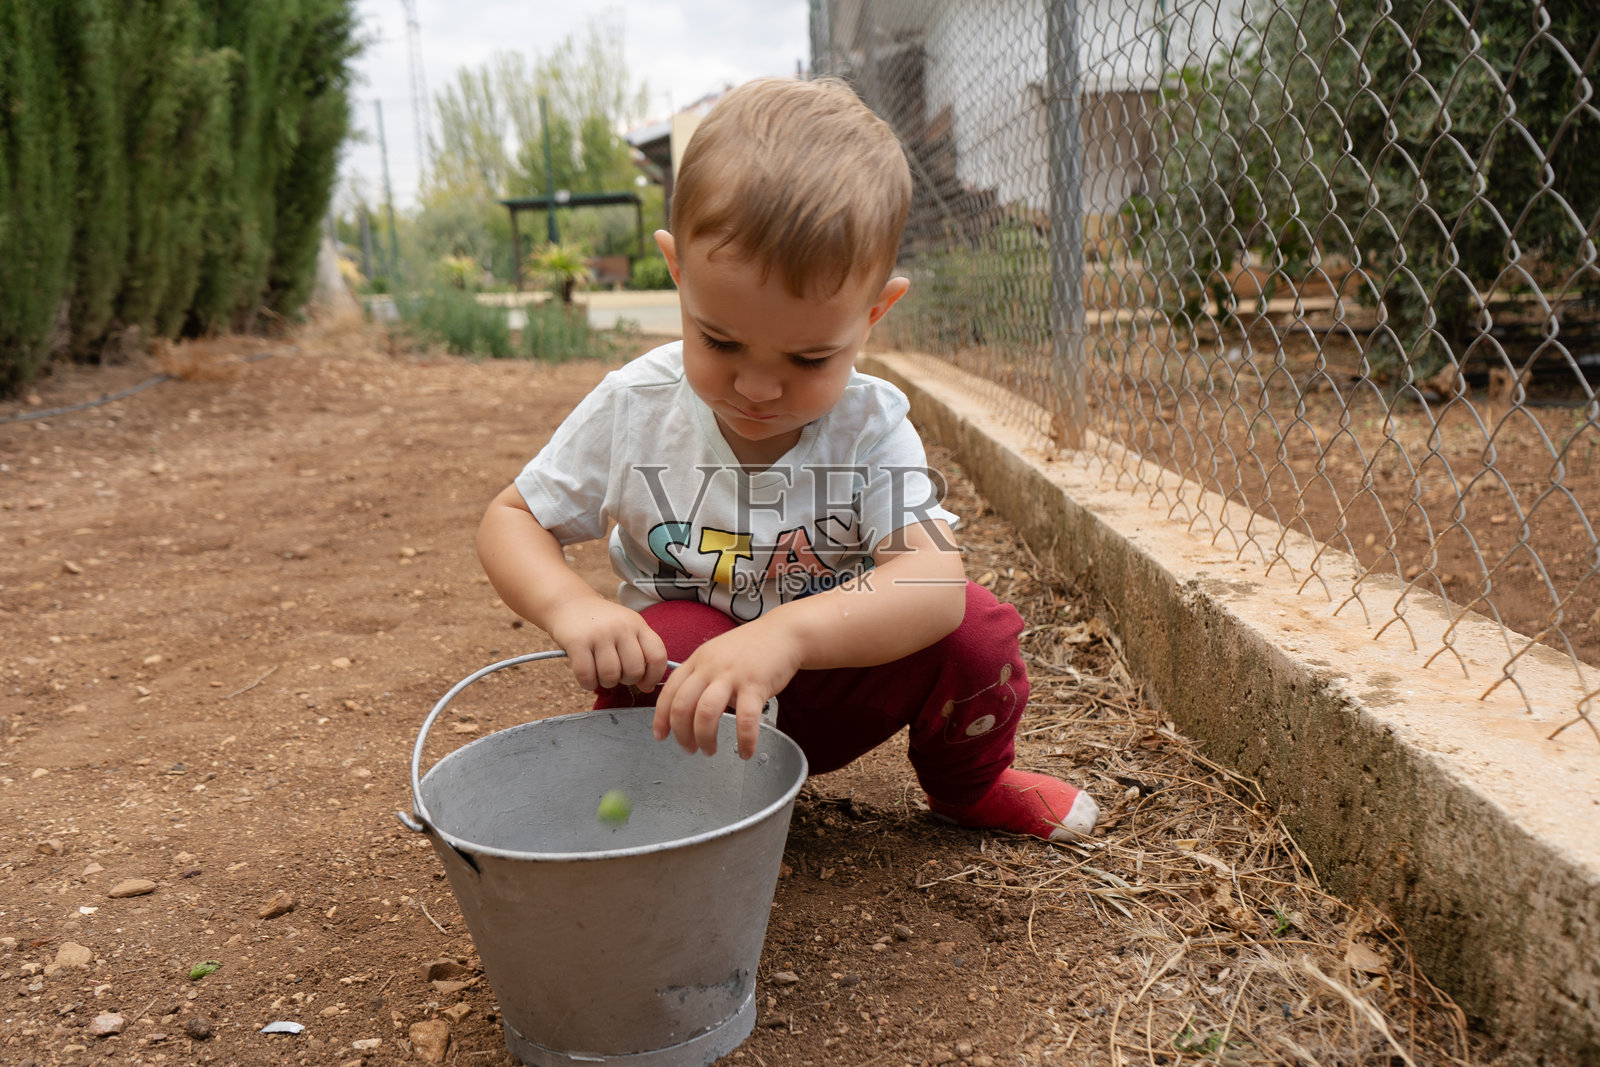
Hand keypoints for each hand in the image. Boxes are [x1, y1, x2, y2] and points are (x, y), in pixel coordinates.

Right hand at [544, 599, 667, 692]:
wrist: (569, 602)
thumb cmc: (601, 624)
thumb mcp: (626, 628)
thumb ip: (640, 653)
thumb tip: (648, 688)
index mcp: (638, 624)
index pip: (657, 656)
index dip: (654, 677)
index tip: (644, 684)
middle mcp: (621, 627)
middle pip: (634, 671)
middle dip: (626, 681)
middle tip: (617, 674)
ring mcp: (599, 634)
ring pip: (611, 676)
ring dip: (606, 683)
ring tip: (600, 674)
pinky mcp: (577, 642)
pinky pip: (587, 676)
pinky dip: (588, 684)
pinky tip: (587, 676)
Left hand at [653, 618, 801, 759]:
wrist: (783, 633)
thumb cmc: (751, 648)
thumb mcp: (716, 654)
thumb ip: (700, 676)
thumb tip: (688, 707)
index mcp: (697, 661)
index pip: (669, 691)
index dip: (661, 718)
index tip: (660, 736)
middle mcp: (710, 667)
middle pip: (682, 706)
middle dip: (682, 734)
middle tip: (689, 749)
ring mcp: (732, 675)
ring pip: (706, 713)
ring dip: (705, 738)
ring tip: (709, 750)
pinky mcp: (755, 685)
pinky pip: (745, 719)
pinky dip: (744, 740)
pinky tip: (745, 752)